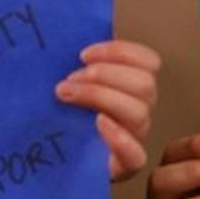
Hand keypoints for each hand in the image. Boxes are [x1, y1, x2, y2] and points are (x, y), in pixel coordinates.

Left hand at [56, 40, 161, 182]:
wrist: (50, 160)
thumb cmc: (60, 116)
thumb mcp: (70, 83)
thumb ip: (77, 63)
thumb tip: (61, 33)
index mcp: (133, 86)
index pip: (148, 61)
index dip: (120, 52)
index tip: (82, 54)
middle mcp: (140, 110)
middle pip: (144, 83)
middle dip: (104, 75)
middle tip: (69, 80)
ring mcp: (136, 137)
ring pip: (138, 111)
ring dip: (100, 97)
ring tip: (65, 96)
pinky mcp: (126, 165)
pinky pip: (135, 153)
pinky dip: (118, 136)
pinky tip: (96, 124)